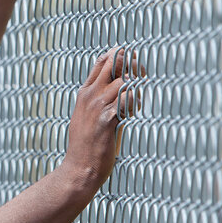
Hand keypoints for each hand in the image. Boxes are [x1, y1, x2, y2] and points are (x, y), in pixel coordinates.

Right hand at [62, 47, 141, 189]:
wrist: (79, 167)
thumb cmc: (86, 144)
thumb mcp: (85, 115)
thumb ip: (97, 100)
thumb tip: (116, 90)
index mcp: (84, 92)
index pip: (102, 61)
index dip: (119, 56)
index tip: (132, 59)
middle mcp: (91, 95)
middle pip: (114, 64)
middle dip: (131, 64)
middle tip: (141, 73)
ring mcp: (98, 107)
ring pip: (124, 81)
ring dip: (137, 86)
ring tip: (139, 99)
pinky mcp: (108, 120)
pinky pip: (127, 100)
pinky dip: (136, 101)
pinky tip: (135, 110)